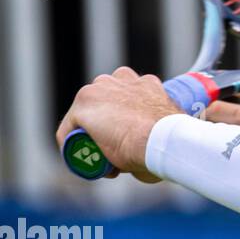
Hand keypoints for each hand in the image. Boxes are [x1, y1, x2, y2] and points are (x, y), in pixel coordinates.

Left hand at [55, 68, 178, 181]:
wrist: (162, 140)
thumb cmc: (172, 139)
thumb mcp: (165, 125)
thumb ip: (155, 127)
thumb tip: (150, 147)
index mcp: (144, 82)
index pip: (124, 98)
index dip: (123, 121)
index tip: (127, 141)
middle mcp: (119, 79)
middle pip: (102, 102)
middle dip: (104, 123)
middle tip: (112, 148)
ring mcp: (98, 90)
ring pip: (84, 114)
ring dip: (86, 131)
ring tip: (95, 155)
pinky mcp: (81, 107)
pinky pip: (68, 130)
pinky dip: (70, 145)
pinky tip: (78, 159)